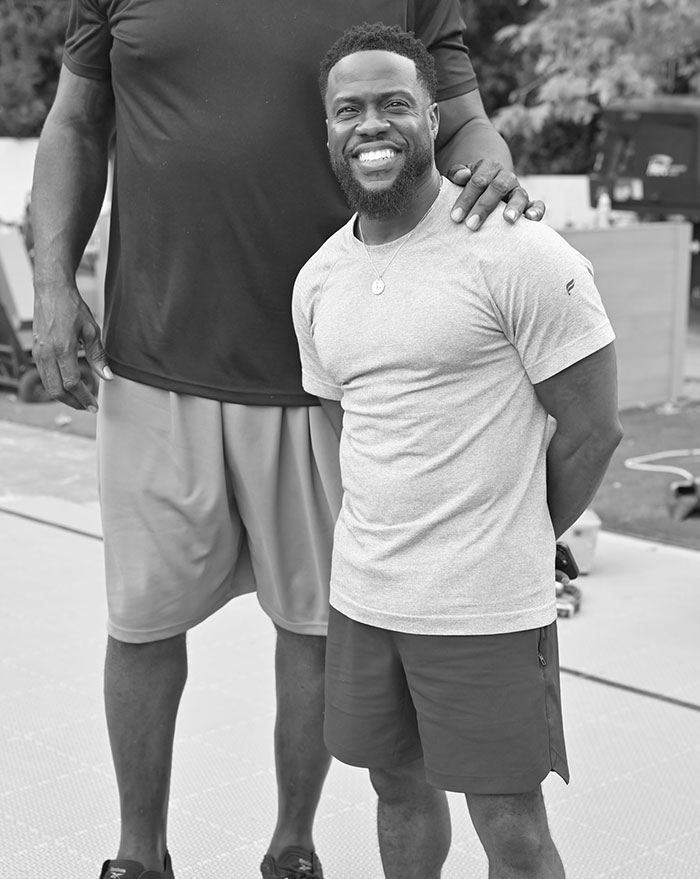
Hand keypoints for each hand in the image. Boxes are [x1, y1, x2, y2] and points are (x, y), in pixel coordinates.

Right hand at [32, 285, 111, 410]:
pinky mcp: (35, 352)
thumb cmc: (73, 308)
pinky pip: (44, 376)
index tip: (95, 406)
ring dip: (64, 396)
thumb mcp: (92, 331)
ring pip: (48, 385)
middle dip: (73, 402)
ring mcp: (38, 353)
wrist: (51, 291)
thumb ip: (98, 357)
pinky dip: (56, 385)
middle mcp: (46, 353)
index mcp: (62, 349)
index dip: (84, 398)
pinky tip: (68, 385)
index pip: (72, 384)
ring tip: (80, 399)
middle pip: (57, 391)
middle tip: (88, 407)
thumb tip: (108, 378)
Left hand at [446, 160, 545, 229]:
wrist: (488, 184)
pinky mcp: (528, 203)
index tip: (455, 217)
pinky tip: (531, 218)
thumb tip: (462, 175)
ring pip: (519, 195)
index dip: (466, 199)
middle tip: (471, 225)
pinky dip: (537, 210)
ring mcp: (518, 190)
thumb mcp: (460, 177)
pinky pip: (537, 204)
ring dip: (514, 207)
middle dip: (484, 207)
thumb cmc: (469, 187)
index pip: (478, 181)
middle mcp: (506, 177)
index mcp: (488, 167)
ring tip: (508, 219)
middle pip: (497, 188)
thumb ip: (457, 174)